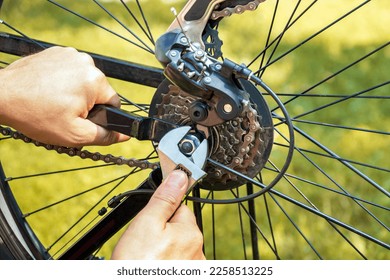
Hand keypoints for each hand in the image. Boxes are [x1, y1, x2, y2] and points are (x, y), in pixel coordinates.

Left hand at [0, 46, 128, 146]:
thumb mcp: (74, 134)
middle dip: (86, 105)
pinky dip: (62, 81)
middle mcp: (86, 62)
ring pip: (83, 81)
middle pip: (98, 91)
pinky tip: (48, 91)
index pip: (113, 103)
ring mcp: (70, 54)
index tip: (80, 120)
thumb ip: (104, 135)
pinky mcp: (56, 52)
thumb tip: (125, 134)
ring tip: (53, 102)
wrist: (1, 96)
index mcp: (95, 80)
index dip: (100, 117)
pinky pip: (69, 71)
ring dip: (74, 93)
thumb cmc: (36, 115)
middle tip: (63, 114)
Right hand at [111, 170, 205, 259]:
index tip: (150, 221)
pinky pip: (176, 261)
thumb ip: (165, 198)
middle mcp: (198, 250)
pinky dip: (166, 262)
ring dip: (163, 248)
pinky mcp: (187, 275)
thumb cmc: (137, 264)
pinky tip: (152, 266)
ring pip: (176, 246)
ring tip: (146, 257)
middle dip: (162, 231)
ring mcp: (193, 267)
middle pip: (178, 228)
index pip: (180, 208)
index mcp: (191, 232)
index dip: (162, 212)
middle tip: (144, 242)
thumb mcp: (147, 222)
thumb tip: (180, 175)